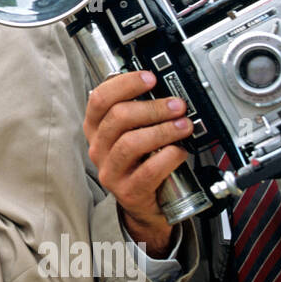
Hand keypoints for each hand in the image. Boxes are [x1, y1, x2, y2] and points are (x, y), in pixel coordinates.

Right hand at [84, 71, 189, 254]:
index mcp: (95, 128)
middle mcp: (98, 148)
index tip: (150, 78)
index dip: (125, 84)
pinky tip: (180, 151)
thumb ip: (139, 111)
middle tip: (177, 105)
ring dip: (162, 130)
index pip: (99, 99)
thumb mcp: (132, 133)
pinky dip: (168, 157)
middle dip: (152, 107)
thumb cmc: (141, 161)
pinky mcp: (127, 191)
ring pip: (131, 143)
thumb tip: (164, 89)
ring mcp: (110, 171)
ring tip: (184, 125)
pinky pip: (148, 170)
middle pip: (118, 117)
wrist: (145, 203)